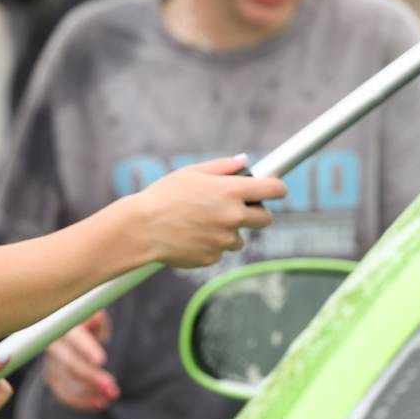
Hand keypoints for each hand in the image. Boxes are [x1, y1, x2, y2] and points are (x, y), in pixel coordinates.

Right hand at [45, 311, 117, 411]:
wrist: (75, 329)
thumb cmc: (88, 319)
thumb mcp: (94, 314)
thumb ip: (95, 317)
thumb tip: (96, 319)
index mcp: (61, 322)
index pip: (74, 336)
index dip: (86, 348)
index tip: (102, 360)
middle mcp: (51, 343)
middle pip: (70, 362)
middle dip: (91, 376)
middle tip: (112, 387)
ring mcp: (50, 362)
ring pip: (66, 381)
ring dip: (89, 392)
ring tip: (112, 395)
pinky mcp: (53, 377)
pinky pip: (64, 394)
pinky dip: (82, 401)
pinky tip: (101, 403)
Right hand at [136, 155, 284, 267]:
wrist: (142, 228)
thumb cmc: (163, 196)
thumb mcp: (191, 173)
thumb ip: (222, 167)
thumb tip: (244, 161)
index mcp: (230, 191)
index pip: (274, 190)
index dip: (277, 188)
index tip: (275, 189)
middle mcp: (233, 216)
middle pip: (265, 219)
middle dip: (256, 213)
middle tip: (238, 208)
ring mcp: (224, 240)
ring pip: (238, 238)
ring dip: (227, 231)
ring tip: (200, 223)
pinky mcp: (213, 257)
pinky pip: (219, 251)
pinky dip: (210, 245)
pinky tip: (189, 236)